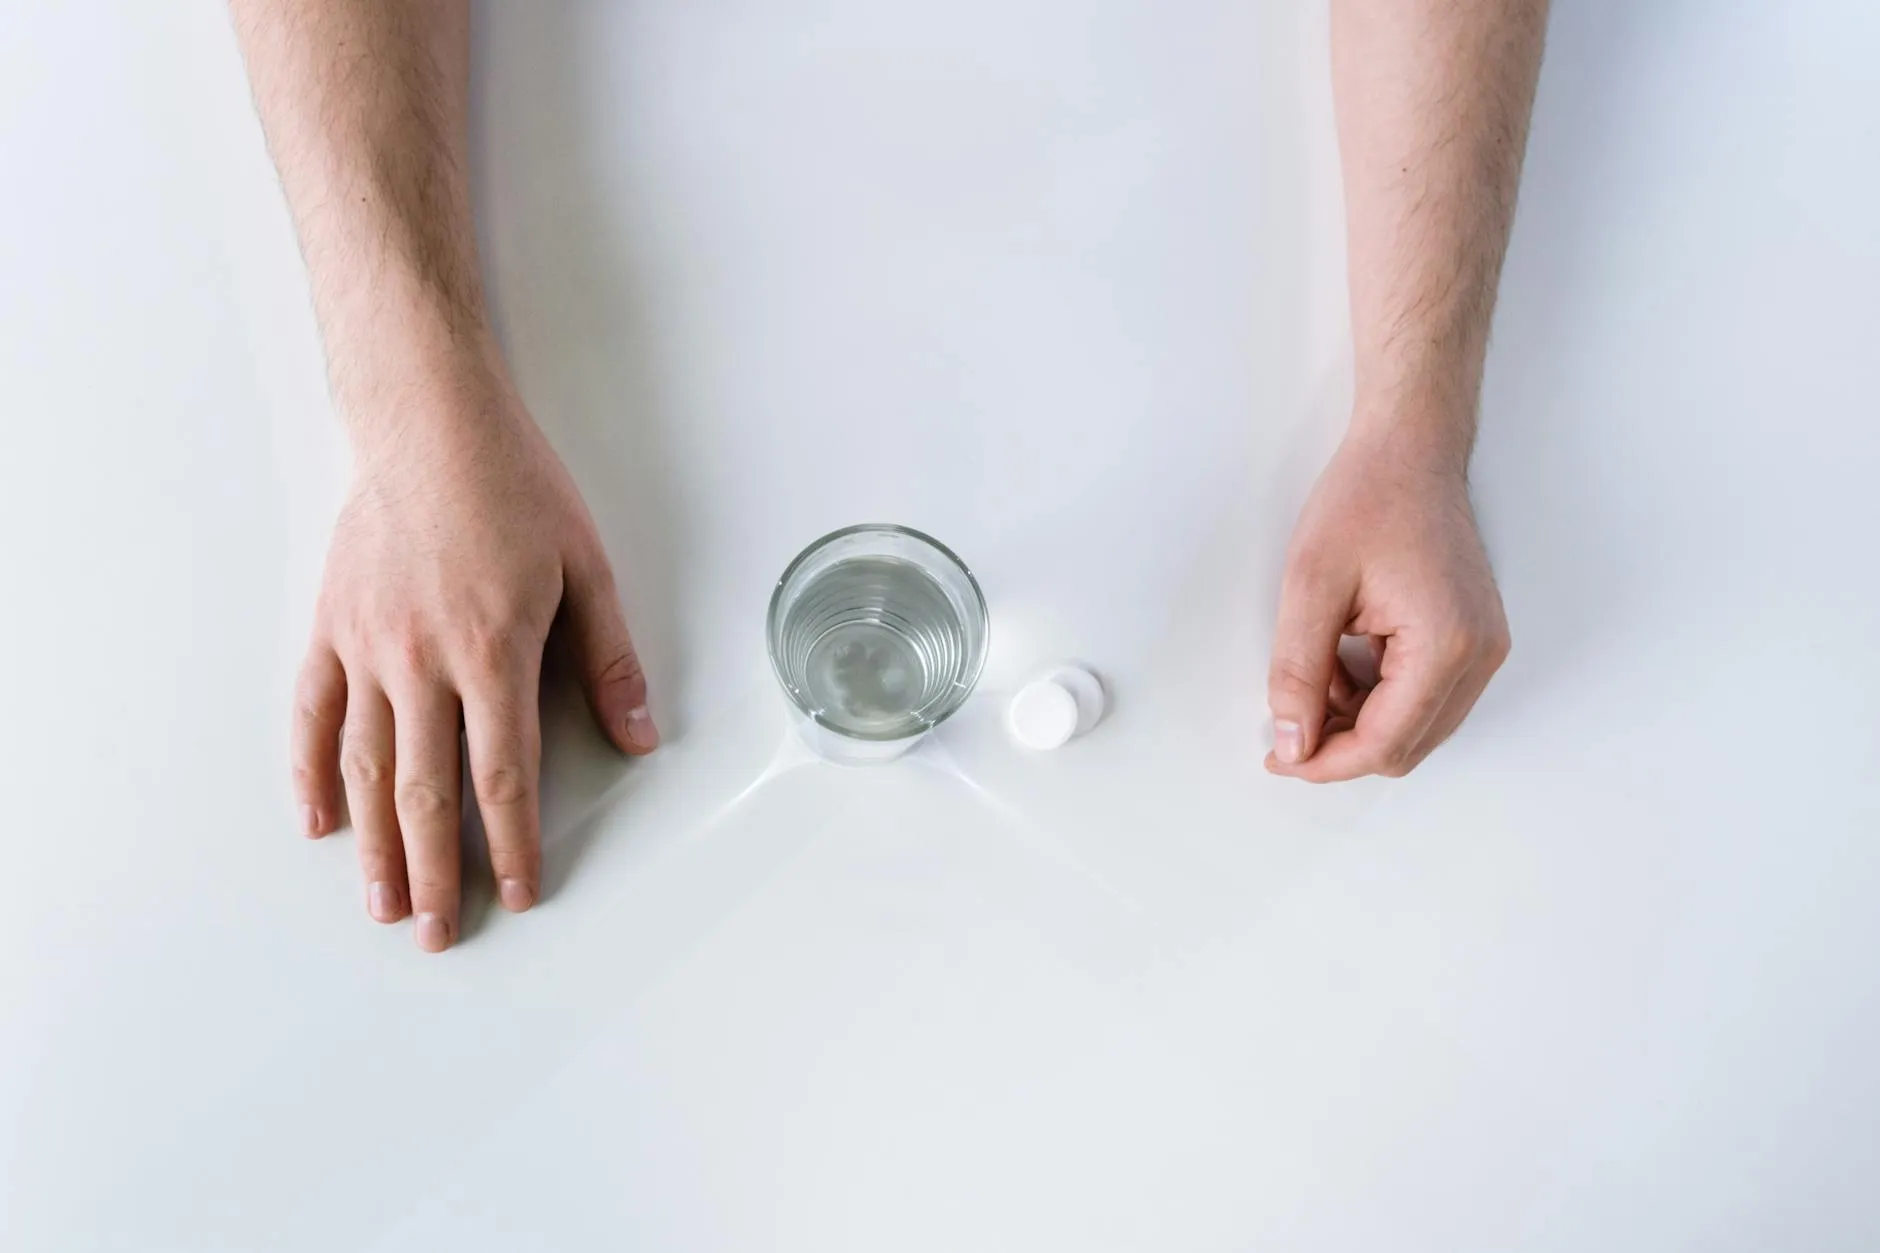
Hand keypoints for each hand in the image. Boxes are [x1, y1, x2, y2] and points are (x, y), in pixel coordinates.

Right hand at [291, 366, 657, 950]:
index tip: (518, 893)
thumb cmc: (515, 489)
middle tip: (441, 933)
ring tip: (384, 903)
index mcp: (494, 652)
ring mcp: (367, 647)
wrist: (430, 424)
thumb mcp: (586, 569)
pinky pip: (311, 712)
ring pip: (364, 765)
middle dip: (439, 869)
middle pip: (426, 789)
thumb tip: (640, 738)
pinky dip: (310, 771)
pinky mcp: (330, 626)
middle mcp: (422, 662)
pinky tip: (318, 822)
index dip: (512, 844)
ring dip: (375, 843)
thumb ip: (608, 660)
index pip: (504, 774)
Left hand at [1266, 423, 1509, 780]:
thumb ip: (1298, 673)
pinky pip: (1425, 697)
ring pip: (1416, 728)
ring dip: (1359, 720)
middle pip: (1407, 747)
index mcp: (1446, 644)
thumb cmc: (1365, 500)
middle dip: (1342, 746)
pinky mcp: (1474, 639)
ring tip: (1315, 670)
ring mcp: (1483, 649)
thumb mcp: (1311, 586)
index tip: (1280, 757)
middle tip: (1286, 724)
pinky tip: (1342, 659)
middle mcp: (1479, 656)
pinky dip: (1379, 697)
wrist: (1409, 450)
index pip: (1386, 743)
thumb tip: (1293, 744)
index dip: (1327, 763)